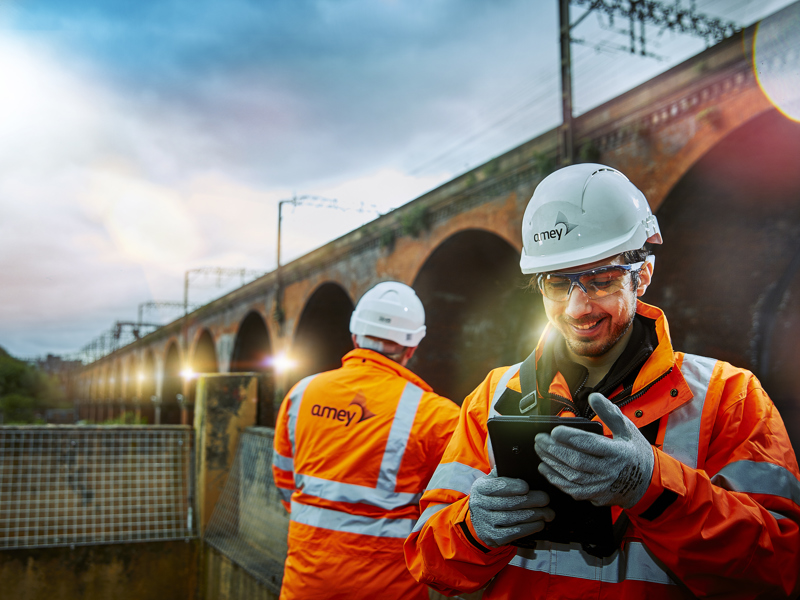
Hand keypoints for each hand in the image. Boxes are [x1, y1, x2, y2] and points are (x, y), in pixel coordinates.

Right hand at [468, 469, 553, 547]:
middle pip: (508, 503)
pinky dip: (530, 528)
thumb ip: (504, 473)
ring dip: (534, 515)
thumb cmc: (493, 496)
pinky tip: (540, 523)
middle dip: (531, 501)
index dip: (512, 486)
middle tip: (546, 499)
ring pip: (512, 519)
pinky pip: (514, 533)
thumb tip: (522, 462)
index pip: (496, 486)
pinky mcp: (493, 537)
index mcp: (480, 488)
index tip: (526, 486)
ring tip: (548, 513)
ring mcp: (485, 523)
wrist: (480, 519)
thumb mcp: (493, 482)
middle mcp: (479, 505)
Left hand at [534, 392, 653, 507]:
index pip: (590, 444)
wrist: (646, 482)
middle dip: (554, 449)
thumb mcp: (627, 429)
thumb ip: (609, 412)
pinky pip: (571, 490)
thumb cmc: (635, 453)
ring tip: (540, 450)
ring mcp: (601, 487)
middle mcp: (609, 472)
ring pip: (571, 476)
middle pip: (576, 461)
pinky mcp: (595, 496)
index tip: (554, 430)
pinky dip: (556, 479)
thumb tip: (593, 397)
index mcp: (618, 453)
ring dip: (551, 463)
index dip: (570, 437)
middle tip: (540, 439)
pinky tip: (546, 468)